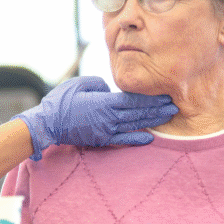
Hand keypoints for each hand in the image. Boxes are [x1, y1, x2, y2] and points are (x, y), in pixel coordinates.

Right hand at [16, 76, 176, 159]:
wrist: (47, 123)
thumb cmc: (61, 101)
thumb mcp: (80, 84)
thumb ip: (99, 85)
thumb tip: (109, 90)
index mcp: (104, 102)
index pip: (134, 100)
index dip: (151, 98)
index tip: (165, 94)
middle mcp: (108, 118)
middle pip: (138, 113)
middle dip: (158, 109)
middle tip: (175, 105)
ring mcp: (105, 130)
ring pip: (133, 125)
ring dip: (152, 121)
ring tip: (168, 117)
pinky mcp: (100, 139)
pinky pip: (122, 139)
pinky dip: (136, 139)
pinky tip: (150, 138)